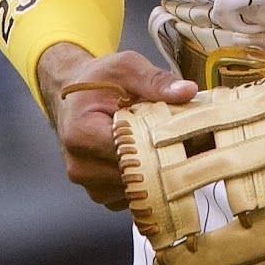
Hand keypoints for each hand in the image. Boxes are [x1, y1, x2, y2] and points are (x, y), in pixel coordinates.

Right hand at [37, 41, 197, 210]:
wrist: (75, 98)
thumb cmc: (98, 81)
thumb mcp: (126, 68)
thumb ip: (155, 81)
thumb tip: (187, 91)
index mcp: (81, 133)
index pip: (128, 150)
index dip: (158, 142)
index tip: (185, 134)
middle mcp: (80, 165)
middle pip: (134, 174)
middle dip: (163, 159)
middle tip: (189, 141)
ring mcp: (89, 184)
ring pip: (137, 189)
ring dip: (157, 172)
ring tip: (169, 146)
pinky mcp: (101, 193)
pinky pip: (133, 196)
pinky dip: (148, 181)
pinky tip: (155, 158)